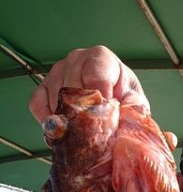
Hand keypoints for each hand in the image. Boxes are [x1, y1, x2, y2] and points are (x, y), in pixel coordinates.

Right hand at [28, 45, 148, 123]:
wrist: (116, 100)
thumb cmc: (126, 100)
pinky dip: (47, 119)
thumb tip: (122, 123)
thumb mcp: (136, 103)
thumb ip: (132, 110)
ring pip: (55, 97)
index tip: (106, 117)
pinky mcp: (45, 86)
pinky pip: (37, 103)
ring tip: (82, 133)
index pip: (94, 75)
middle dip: (83, 113)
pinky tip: (63, 130)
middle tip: (94, 132)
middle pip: (72, 87)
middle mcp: (77, 59)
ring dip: (68, 119)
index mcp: (102, 57)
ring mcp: (58, 71)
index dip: (100, 100)